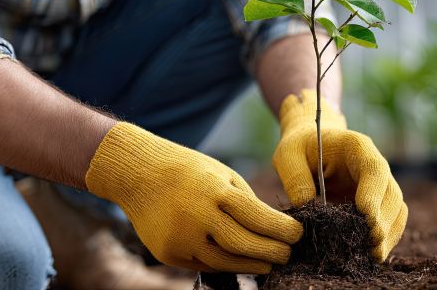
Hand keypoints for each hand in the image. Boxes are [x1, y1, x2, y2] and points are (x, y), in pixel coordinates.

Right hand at [85, 122, 302, 272]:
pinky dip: (225, 265)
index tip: (298, 235)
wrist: (137, 174)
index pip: (257, 216)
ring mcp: (181, 238)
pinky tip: (240, 262)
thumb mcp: (221, 174)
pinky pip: (203, 264)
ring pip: (224, 261)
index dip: (281, 229)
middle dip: (271, 251)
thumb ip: (244, 200)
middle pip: (243, 243)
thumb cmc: (188, 170)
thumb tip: (272, 227)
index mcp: (215, 191)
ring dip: (250, 264)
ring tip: (268, 264)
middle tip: (288, 254)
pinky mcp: (168, 253)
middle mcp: (197, 216)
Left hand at [272, 90, 407, 260]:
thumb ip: (295, 179)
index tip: (366, 220)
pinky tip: (371, 254)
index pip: (374, 170)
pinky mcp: (377, 200)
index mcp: (357, 147)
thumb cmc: (299, 147)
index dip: (373, 196)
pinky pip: (391, 220)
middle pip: (392, 193)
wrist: (310, 143)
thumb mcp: (288, 156)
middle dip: (383, 221)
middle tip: (370, 246)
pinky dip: (386, 238)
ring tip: (372, 255)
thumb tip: (307, 210)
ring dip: (389, 233)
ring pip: (397, 209)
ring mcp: (380, 184)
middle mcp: (376, 165)